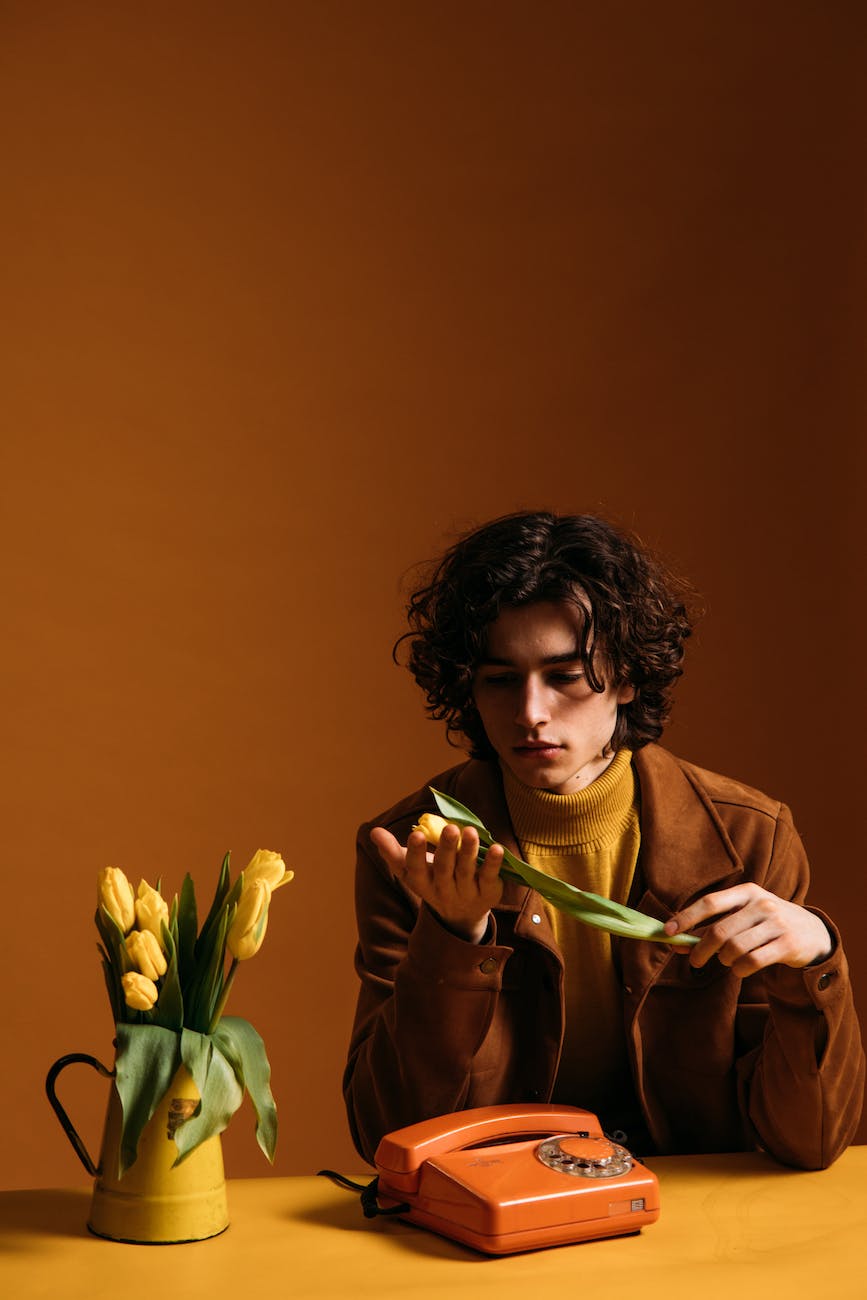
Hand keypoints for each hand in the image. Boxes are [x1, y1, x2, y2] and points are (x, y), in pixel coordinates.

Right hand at [371, 822, 503, 943]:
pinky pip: (489, 878)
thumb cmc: (432, 881)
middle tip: (450, 828)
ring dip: (468, 851)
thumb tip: (373, 831)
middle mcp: (442, 889)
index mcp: (422, 882)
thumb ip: (392, 851)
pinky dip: (493, 864)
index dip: (415, 853)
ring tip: (470, 831)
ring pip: (466, 871)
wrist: (460, 916)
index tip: (415, 834)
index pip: (415, 869)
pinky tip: (497, 848)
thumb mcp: (410, 870)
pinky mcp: (487, 893)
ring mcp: (465, 893)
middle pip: (443, 869)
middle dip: (446, 848)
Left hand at [664, 884, 832, 976]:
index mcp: (747, 892)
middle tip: (695, 961)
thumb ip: (713, 925)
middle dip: (701, 950)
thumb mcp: (744, 915)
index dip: (686, 917)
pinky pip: (753, 962)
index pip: (710, 902)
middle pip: (720, 931)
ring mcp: (776, 924)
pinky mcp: (787, 945)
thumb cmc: (767, 923)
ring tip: (727, 961)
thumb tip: (676, 942)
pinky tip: (740, 969)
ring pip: (735, 949)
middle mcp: (762, 904)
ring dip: (724, 960)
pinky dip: (740, 970)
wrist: (813, 932)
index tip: (668, 932)